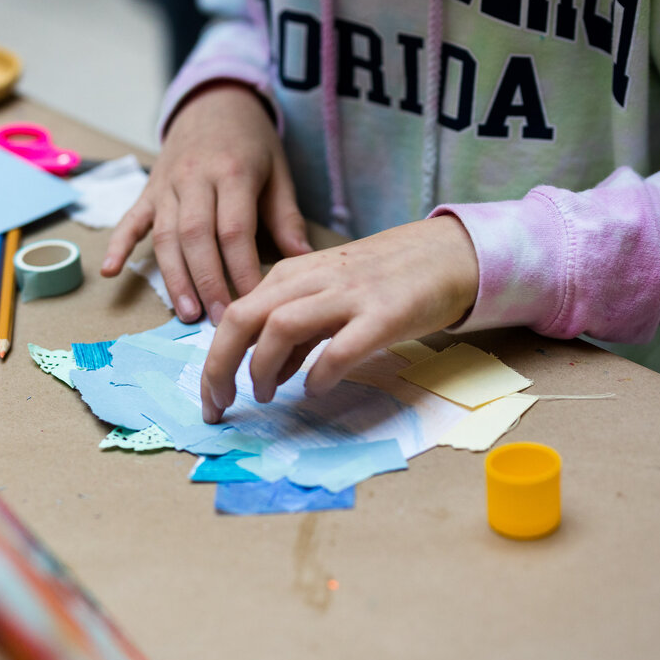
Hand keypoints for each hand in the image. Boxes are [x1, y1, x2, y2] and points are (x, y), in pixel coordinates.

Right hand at [100, 82, 312, 323]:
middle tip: (220, 320)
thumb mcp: (278, 171)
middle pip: (196, 237)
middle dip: (207, 282)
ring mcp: (166, 184)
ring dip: (174, 277)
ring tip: (187, 312)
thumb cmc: (251, 142)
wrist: (214, 100)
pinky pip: (130, 218)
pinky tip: (109, 272)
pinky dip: (118, 245)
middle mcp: (195, 178)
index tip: (252, 302)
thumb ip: (287, 217)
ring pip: (165, 235)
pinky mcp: (148, 190)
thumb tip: (304, 260)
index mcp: (233, 171)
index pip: (234, 230)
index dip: (241, 270)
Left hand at [200, 214, 479, 422]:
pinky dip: (319, 373)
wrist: (448, 253)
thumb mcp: (326, 297)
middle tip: (220, 405)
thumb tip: (266, 373)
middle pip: (243, 319)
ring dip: (262, 368)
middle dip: (220, 366)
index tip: (211, 399)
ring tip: (265, 395)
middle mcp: (312, 281)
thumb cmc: (383, 280)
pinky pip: (340, 348)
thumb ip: (295, 332)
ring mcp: (347, 296)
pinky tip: (315, 390)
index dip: (213, 361)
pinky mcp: (383, 315)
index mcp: (292, 276)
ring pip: (280, 326)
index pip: (233, 314)